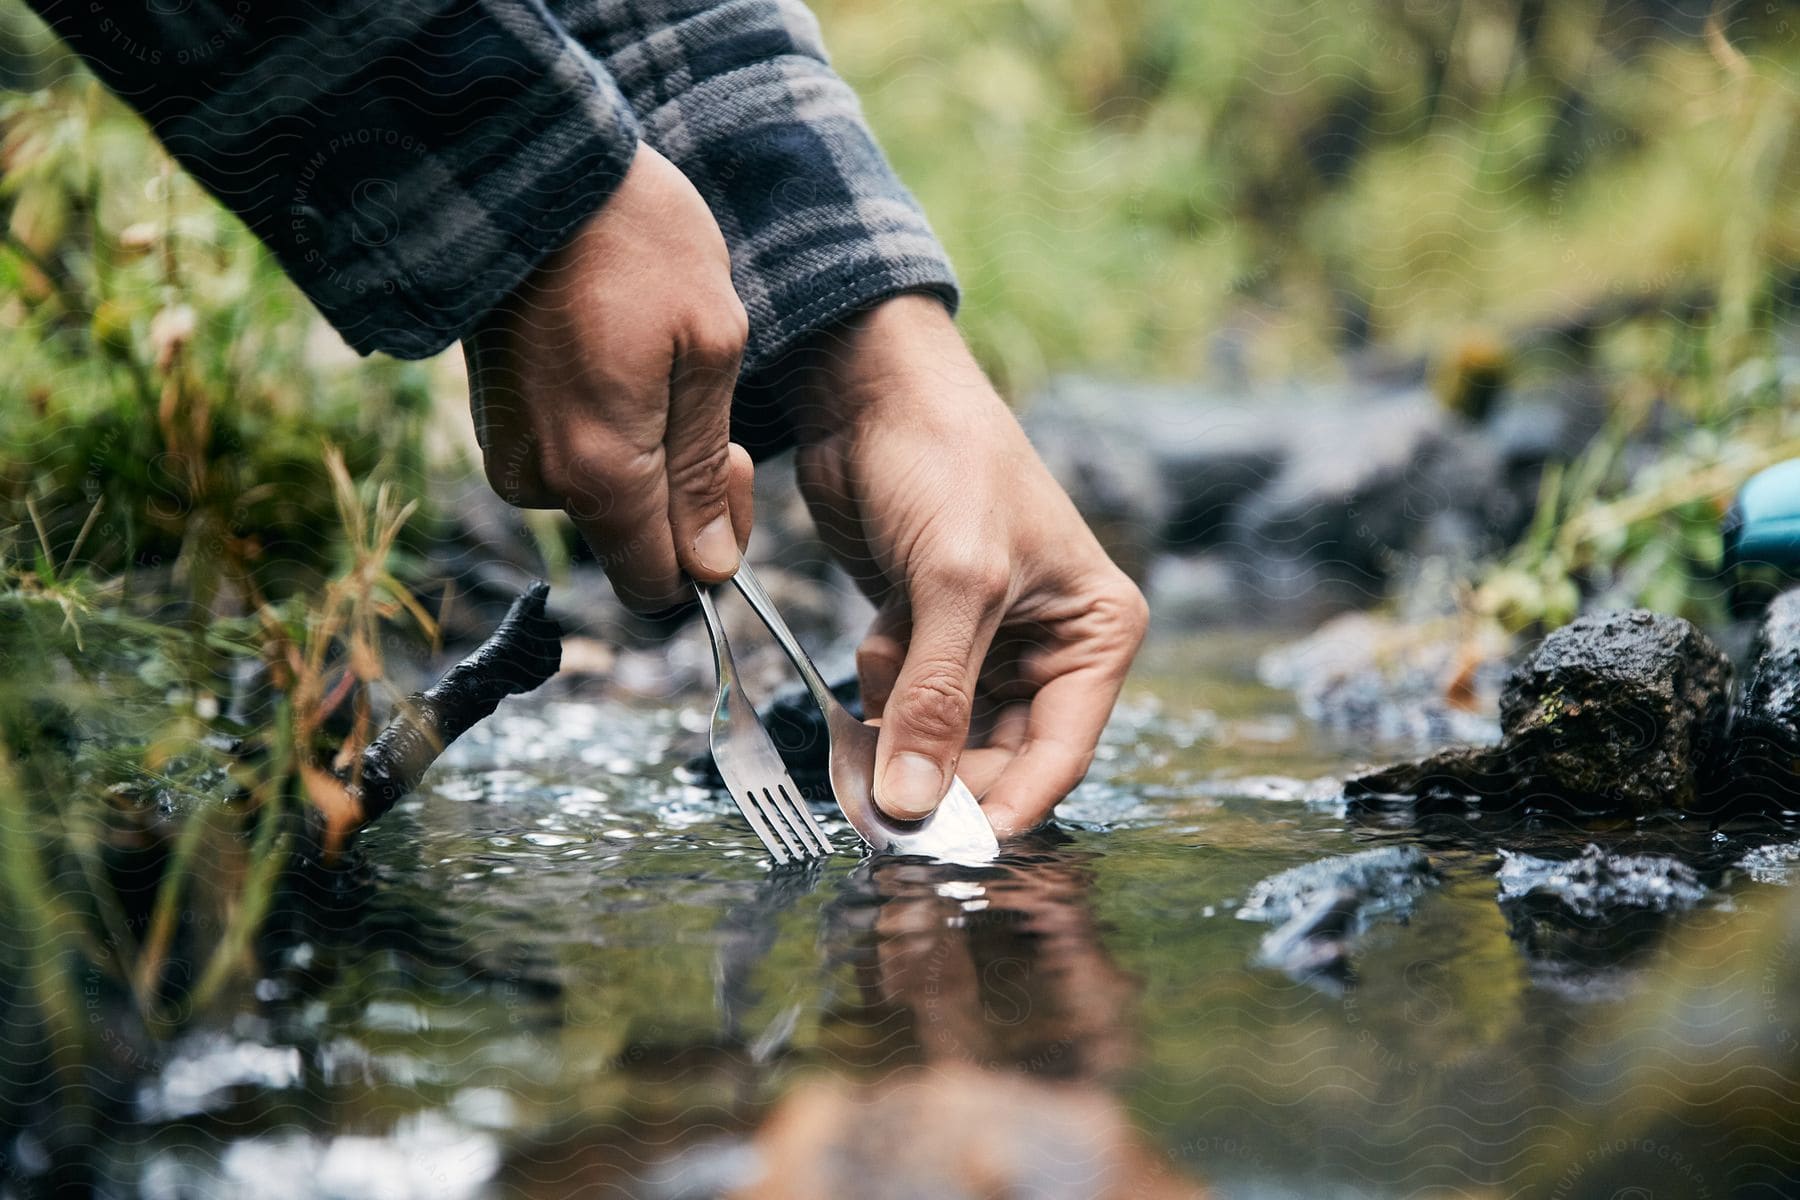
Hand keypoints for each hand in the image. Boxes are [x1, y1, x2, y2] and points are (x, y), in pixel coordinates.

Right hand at [463, 142, 752, 611]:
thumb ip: (705, 471)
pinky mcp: (496, 421)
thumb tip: (710, 569)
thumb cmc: (635, 242)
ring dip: (642, 455)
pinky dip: (602, 429)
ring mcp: (510, 451)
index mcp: (602, 472)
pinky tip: (613, 354)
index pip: (657, 587)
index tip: (730, 474)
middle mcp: (543, 480)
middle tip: (700, 400)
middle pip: (630, 542)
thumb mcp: (710, 347)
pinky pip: (565, 459)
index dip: (707, 555)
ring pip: (600, 499)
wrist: (524, 167)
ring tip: (653, 360)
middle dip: (679, 496)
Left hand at [791, 296, 1147, 835]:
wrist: (873, 388)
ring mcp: (986, 642)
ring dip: (902, 741)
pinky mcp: (929, 631)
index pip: (1060, 753)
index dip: (1005, 807)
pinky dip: (879, 695)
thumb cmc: (946, 460)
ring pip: (945, 737)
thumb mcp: (955, 584)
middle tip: (883, 817)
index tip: (948, 849)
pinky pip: (905, 701)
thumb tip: (912, 804)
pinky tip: (873, 645)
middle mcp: (1050, 645)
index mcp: (1096, 631)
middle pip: (1000, 757)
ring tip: (864, 741)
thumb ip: (935, 698)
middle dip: (942, 780)